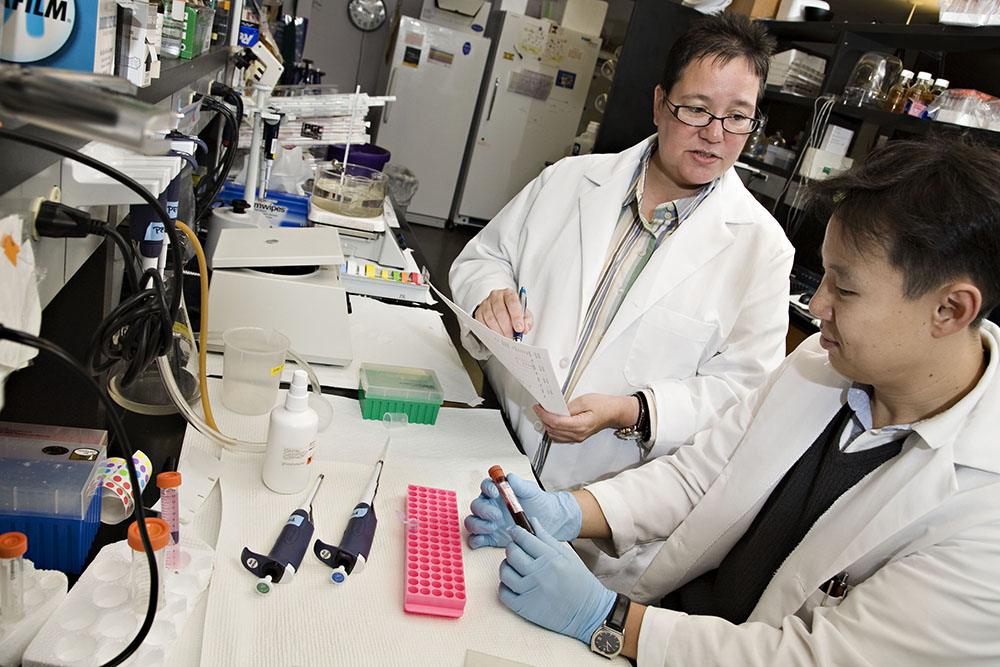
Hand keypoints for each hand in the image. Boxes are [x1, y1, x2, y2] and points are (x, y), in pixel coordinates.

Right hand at [464, 473, 580, 548]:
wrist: (548, 521)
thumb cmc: (537, 503)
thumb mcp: (532, 491)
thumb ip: (520, 485)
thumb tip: (509, 477)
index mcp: (497, 492)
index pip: (485, 487)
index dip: (487, 488)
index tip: (495, 492)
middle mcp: (489, 506)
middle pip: (476, 505)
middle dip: (483, 510)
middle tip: (497, 515)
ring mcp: (488, 522)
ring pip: (472, 521)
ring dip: (478, 525)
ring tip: (493, 527)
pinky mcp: (490, 537)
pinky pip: (476, 539)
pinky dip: (475, 540)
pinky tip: (481, 540)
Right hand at [474, 289, 533, 338]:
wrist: (503, 309)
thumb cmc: (514, 312)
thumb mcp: (525, 314)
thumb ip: (527, 321)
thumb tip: (524, 328)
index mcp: (509, 293)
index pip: (512, 303)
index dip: (516, 317)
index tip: (519, 329)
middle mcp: (496, 296)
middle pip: (500, 312)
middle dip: (507, 327)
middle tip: (512, 336)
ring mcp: (486, 303)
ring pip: (491, 319)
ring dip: (499, 331)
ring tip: (505, 337)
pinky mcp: (479, 311)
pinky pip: (482, 323)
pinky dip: (490, 331)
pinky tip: (496, 334)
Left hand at [499, 520, 615, 643]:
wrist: (588, 613)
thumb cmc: (579, 582)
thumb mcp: (567, 556)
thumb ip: (547, 538)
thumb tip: (531, 521)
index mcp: (551, 559)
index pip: (524, 538)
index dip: (517, 532)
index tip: (516, 532)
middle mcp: (539, 574)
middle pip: (512, 553)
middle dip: (512, 547)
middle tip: (517, 548)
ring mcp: (530, 592)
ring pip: (505, 571)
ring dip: (507, 566)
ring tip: (516, 566)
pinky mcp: (524, 609)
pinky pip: (503, 592)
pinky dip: (505, 585)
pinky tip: (514, 583)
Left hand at [534, 393, 637, 442]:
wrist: (613, 412)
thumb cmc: (603, 406)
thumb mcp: (585, 400)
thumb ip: (569, 406)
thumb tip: (556, 409)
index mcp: (580, 425)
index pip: (556, 422)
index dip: (544, 414)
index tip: (538, 408)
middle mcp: (578, 434)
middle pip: (553, 430)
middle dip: (544, 419)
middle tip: (541, 408)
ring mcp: (577, 437)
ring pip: (555, 435)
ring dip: (548, 425)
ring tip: (546, 414)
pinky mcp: (577, 437)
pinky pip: (560, 437)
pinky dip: (553, 430)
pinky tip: (553, 421)